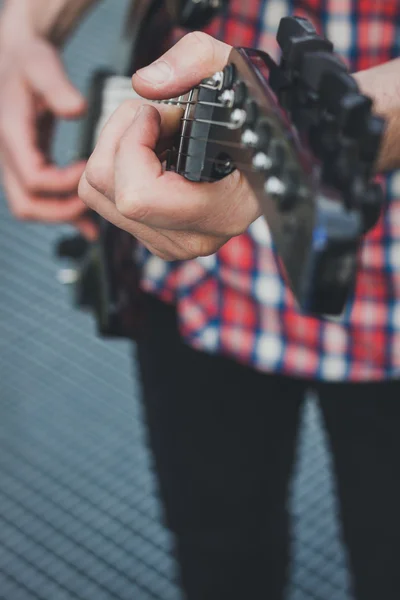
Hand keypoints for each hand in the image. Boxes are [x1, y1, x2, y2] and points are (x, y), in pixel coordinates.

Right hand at [0, 34, 96, 238]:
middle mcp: (10, 155)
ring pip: (31, 206)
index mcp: (11, 134)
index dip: (63, 183)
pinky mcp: (29, 165)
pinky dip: (62, 211)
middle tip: (91, 205)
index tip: (87, 170)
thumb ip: (57, 87)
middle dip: (60, 212)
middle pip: (26, 204)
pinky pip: (40, 198)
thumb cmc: (27, 62)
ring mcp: (17, 164)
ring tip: (93, 220)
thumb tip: (77, 109)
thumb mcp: (41, 65)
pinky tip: (86, 220)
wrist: (16, 61)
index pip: (33, 178)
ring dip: (61, 216)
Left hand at [79, 33, 260, 259]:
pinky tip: (149, 154)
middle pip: (109, 191)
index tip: (157, 115)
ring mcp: (172, 244)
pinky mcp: (154, 237)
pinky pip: (104, 201)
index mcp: (223, 211)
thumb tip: (145, 84)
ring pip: (97, 195)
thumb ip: (195, 61)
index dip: (134, 144)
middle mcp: (195, 239)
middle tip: (156, 117)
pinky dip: (117, 168)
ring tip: (153, 134)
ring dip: (116, 150)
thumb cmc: (252, 122)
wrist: (264, 157)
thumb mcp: (236, 72)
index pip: (139, 196)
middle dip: (121, 137)